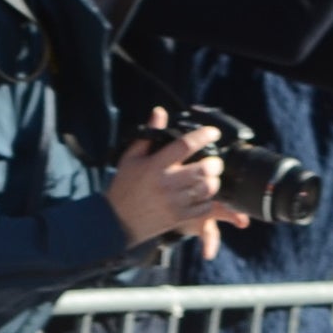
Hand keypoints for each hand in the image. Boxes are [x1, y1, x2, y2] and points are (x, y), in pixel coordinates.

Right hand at [109, 112, 248, 252]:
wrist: (117, 221)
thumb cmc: (124, 186)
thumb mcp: (130, 158)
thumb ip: (149, 135)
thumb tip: (160, 112)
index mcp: (154, 166)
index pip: (185, 145)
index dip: (204, 135)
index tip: (214, 132)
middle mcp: (166, 183)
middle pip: (204, 168)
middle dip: (215, 162)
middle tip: (213, 160)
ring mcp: (174, 202)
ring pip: (208, 187)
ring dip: (214, 180)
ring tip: (209, 176)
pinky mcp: (180, 217)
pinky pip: (206, 207)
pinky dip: (209, 199)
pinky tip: (203, 194)